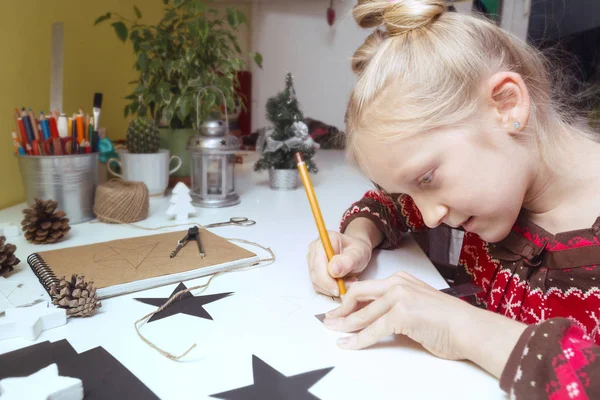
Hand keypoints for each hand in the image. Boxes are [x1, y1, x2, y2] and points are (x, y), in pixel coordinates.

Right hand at [306, 230, 372, 296]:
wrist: (356, 253)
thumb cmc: (358, 251)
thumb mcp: (359, 255)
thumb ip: (347, 261)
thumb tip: (333, 270)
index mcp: (326, 239)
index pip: (319, 262)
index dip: (326, 278)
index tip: (338, 288)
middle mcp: (315, 247)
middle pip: (315, 273)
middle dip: (330, 285)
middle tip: (347, 287)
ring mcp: (312, 258)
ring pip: (315, 281)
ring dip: (331, 288)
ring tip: (348, 283)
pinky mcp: (313, 269)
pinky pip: (317, 284)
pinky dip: (329, 289)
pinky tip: (342, 283)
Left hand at [323, 271, 528, 377]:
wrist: (469, 328)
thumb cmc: (448, 322)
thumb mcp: (417, 306)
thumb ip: (397, 308)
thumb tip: (375, 320)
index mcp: (401, 279)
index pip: (367, 288)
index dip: (349, 300)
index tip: (339, 310)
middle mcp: (398, 284)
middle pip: (358, 294)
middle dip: (341, 309)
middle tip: (330, 320)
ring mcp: (399, 297)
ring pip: (363, 314)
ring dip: (345, 326)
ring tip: (335, 333)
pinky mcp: (401, 314)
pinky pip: (373, 330)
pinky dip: (358, 340)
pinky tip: (349, 345)